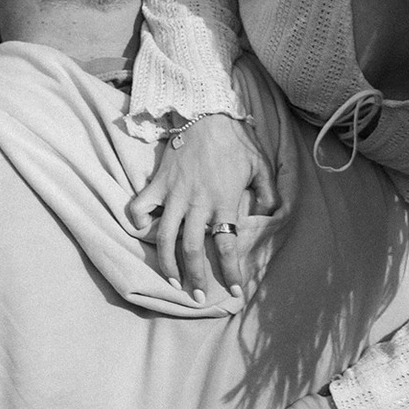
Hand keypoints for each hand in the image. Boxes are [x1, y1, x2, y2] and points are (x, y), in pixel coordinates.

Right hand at [125, 114, 278, 303]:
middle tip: (195, 296)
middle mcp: (197, 203)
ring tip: (172, 279)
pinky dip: (139, 222)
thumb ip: (268, 193)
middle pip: (193, 250)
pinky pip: (140, 208)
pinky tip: (145, 232)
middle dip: (195, 277)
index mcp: (224, 202)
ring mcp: (174, 195)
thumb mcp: (261, 165)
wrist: (206, 112)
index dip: (231, 272)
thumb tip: (269, 215)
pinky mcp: (157, 184)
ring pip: (164, 238)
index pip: (227, 246)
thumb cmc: (236, 140)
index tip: (234, 292)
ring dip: (167, 263)